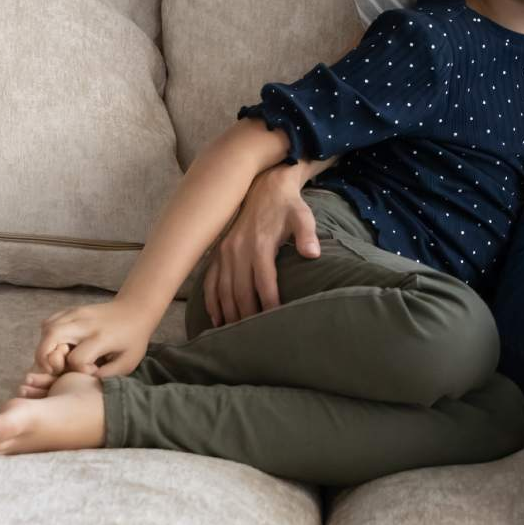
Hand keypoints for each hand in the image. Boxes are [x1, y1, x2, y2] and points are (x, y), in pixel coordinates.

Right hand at [34, 299, 158, 378]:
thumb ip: (107, 375)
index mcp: (101, 337)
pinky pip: (48, 323)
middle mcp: (85, 324)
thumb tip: (84, 382)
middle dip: (46, 358)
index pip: (76, 359)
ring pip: (46, 329)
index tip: (92, 371)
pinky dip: (47, 338)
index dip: (79, 371)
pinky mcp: (70, 311)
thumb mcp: (128, 362)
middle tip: (56, 370)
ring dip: (44, 348)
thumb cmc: (133, 339)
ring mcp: (76, 314)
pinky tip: (58, 346)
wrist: (135, 309)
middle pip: (52, 336)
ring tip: (56, 360)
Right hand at [202, 165, 319, 325]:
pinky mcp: (218, 252)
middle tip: (254, 337)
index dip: (269, 304)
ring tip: (235, 335)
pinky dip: (211, 300)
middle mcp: (238, 250)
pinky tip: (216, 318)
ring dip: (228, 313)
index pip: (264, 283)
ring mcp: (224, 252)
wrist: (265, 187)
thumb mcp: (302, 216)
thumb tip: (313, 254)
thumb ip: (307, 234)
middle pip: (240, 291)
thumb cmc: (288, 206)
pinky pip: (210, 281)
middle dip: (247, 316)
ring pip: (223, 289)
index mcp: (259, 245)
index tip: (274, 322)